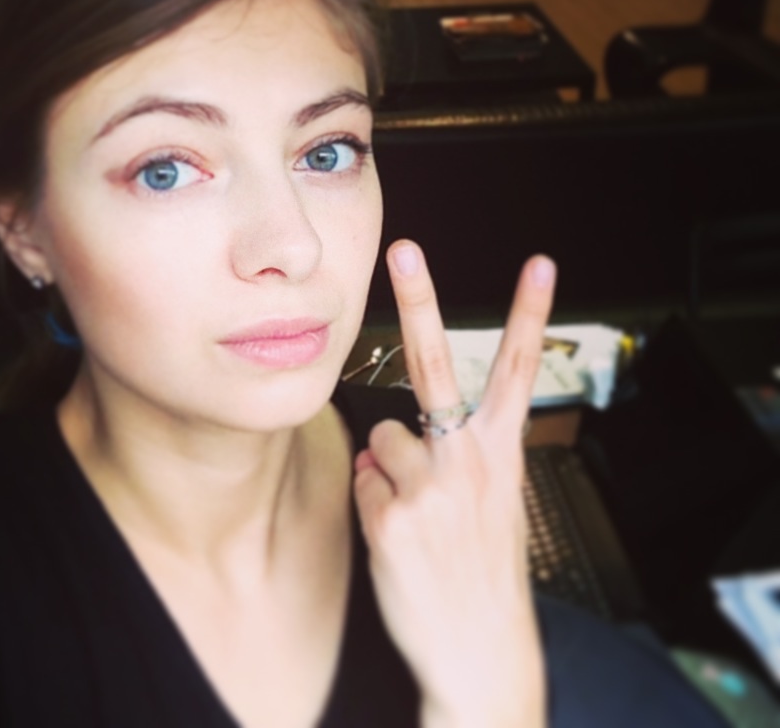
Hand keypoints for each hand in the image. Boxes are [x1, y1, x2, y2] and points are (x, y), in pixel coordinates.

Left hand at [352, 241, 555, 727]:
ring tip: (417, 520)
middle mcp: (470, 460)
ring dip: (386, 471)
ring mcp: (431, 486)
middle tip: (404, 249)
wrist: (482, 653)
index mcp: (503, 453)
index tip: (540, 265)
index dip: (532, 314)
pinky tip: (400, 540)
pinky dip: (371, 505)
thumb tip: (384, 436)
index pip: (519, 370)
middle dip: (419, 298)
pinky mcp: (392, 516)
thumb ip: (448, 461)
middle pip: (437, 362)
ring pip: (380, 439)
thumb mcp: (491, 509)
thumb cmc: (485, 574)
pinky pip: (362, 482)